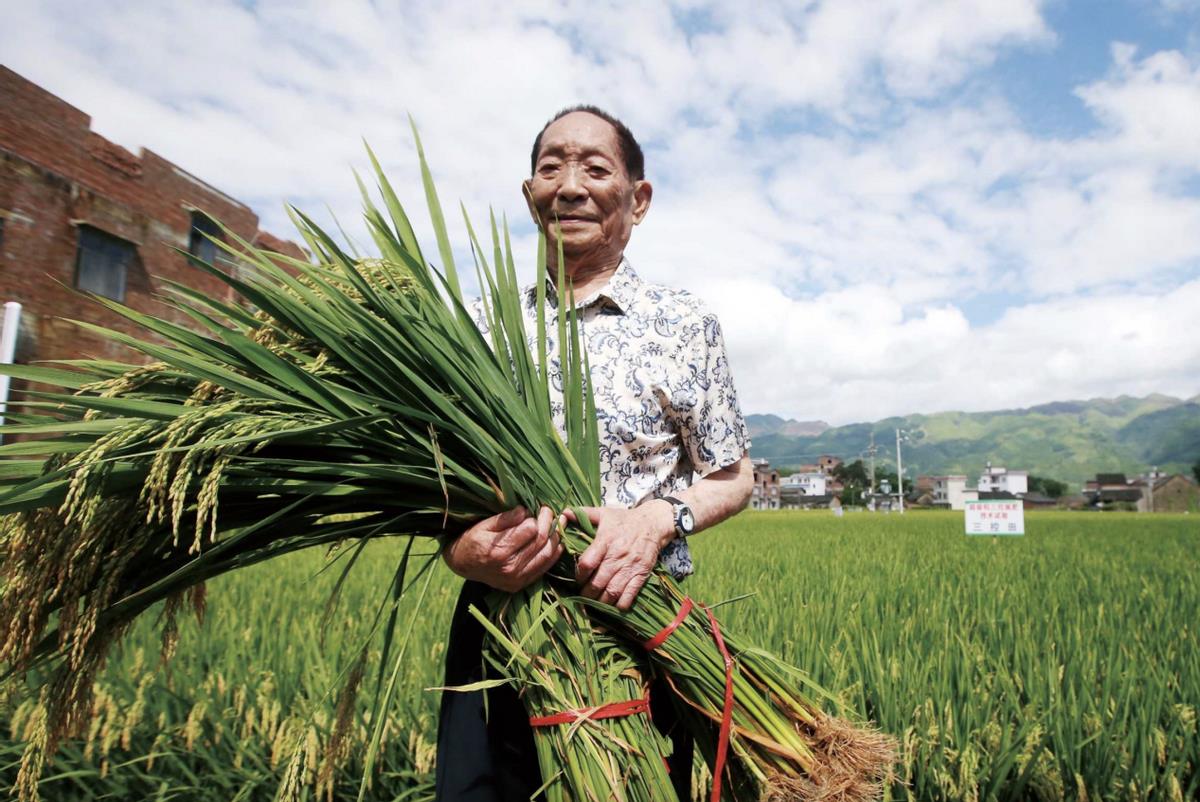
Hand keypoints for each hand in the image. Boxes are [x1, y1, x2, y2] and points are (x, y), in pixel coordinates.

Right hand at [443, 506, 562, 591]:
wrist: (462, 565)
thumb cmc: (471, 540)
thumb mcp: (483, 525)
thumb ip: (505, 519)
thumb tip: (525, 511)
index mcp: (499, 552)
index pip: (531, 530)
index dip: (538, 516)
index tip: (540, 507)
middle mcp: (510, 568)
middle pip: (541, 542)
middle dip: (550, 523)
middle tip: (552, 511)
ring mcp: (516, 579)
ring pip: (547, 555)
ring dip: (556, 538)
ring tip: (559, 523)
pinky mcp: (521, 584)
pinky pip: (544, 568)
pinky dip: (554, 554)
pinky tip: (557, 542)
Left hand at [567, 503, 673, 610]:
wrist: (653, 523)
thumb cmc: (624, 519)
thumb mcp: (604, 513)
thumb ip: (583, 514)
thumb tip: (564, 512)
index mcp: (606, 540)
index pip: (587, 563)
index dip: (579, 575)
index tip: (578, 578)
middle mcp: (617, 555)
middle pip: (598, 582)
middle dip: (587, 592)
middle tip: (583, 594)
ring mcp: (630, 566)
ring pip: (612, 592)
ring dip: (601, 601)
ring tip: (595, 600)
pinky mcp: (641, 574)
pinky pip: (630, 595)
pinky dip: (620, 604)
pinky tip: (613, 604)